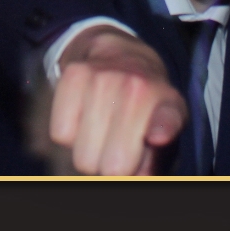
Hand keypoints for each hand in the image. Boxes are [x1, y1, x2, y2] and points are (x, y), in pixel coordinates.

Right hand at [46, 26, 187, 174]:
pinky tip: (84, 116)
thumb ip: (155, 160)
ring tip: (102, 130)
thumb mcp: (164, 134)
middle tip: (118, 146)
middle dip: (112, 166)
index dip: (162, 129)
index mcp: (168, 104)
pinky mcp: (73, 73)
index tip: (157, 136)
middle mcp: (137, 86)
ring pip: (83, 156)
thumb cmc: (146, 108)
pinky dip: (69, 134)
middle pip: (112, 168)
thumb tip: (137, 175)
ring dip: (90, 152)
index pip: (167, 119)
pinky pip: (61, 135)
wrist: (123, 55)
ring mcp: (103, 77)